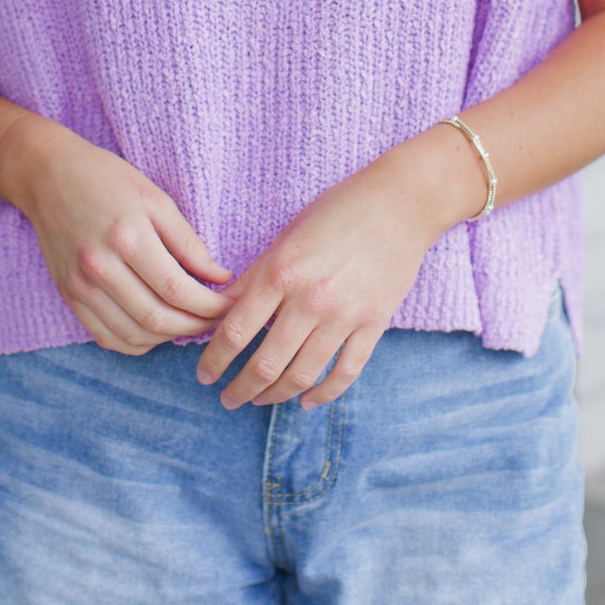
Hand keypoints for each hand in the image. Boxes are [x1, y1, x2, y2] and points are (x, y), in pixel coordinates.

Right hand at [8, 123, 231, 354]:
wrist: (47, 176)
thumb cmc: (107, 179)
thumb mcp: (155, 199)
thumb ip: (188, 242)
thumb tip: (220, 278)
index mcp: (126, 237)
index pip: (177, 290)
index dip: (210, 306)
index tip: (231, 305)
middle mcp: (99, 267)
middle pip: (157, 319)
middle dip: (196, 326)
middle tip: (218, 320)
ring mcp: (79, 286)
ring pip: (133, 335)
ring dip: (169, 338)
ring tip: (191, 323)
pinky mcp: (69, 295)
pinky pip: (107, 337)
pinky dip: (138, 343)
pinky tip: (157, 330)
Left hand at [196, 125, 483, 410]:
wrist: (401, 203)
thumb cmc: (338, 211)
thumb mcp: (287, 235)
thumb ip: (255, 276)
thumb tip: (221, 308)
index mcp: (281, 272)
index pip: (235, 331)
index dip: (214, 360)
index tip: (204, 374)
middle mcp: (310, 299)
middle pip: (265, 363)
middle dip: (240, 389)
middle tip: (227, 399)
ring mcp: (345, 316)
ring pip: (302, 375)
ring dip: (275, 396)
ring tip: (259, 400)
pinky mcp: (374, 325)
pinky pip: (345, 373)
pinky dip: (323, 394)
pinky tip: (306, 400)